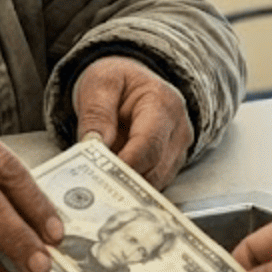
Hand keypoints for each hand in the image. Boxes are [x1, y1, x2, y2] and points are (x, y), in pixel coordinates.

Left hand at [72, 55, 192, 188]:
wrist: (131, 83)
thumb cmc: (117, 81)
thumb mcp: (100, 84)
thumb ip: (97, 113)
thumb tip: (95, 145)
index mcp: (163, 104)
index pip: (149, 143)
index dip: (127, 164)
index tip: (103, 176)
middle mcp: (178, 129)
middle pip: (155, 169)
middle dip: (124, 181)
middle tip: (94, 188)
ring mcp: (178, 150)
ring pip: (155, 183)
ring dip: (127, 188)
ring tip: (99, 186)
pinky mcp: (171, 166)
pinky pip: (152, 186)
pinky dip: (132, 189)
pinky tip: (112, 185)